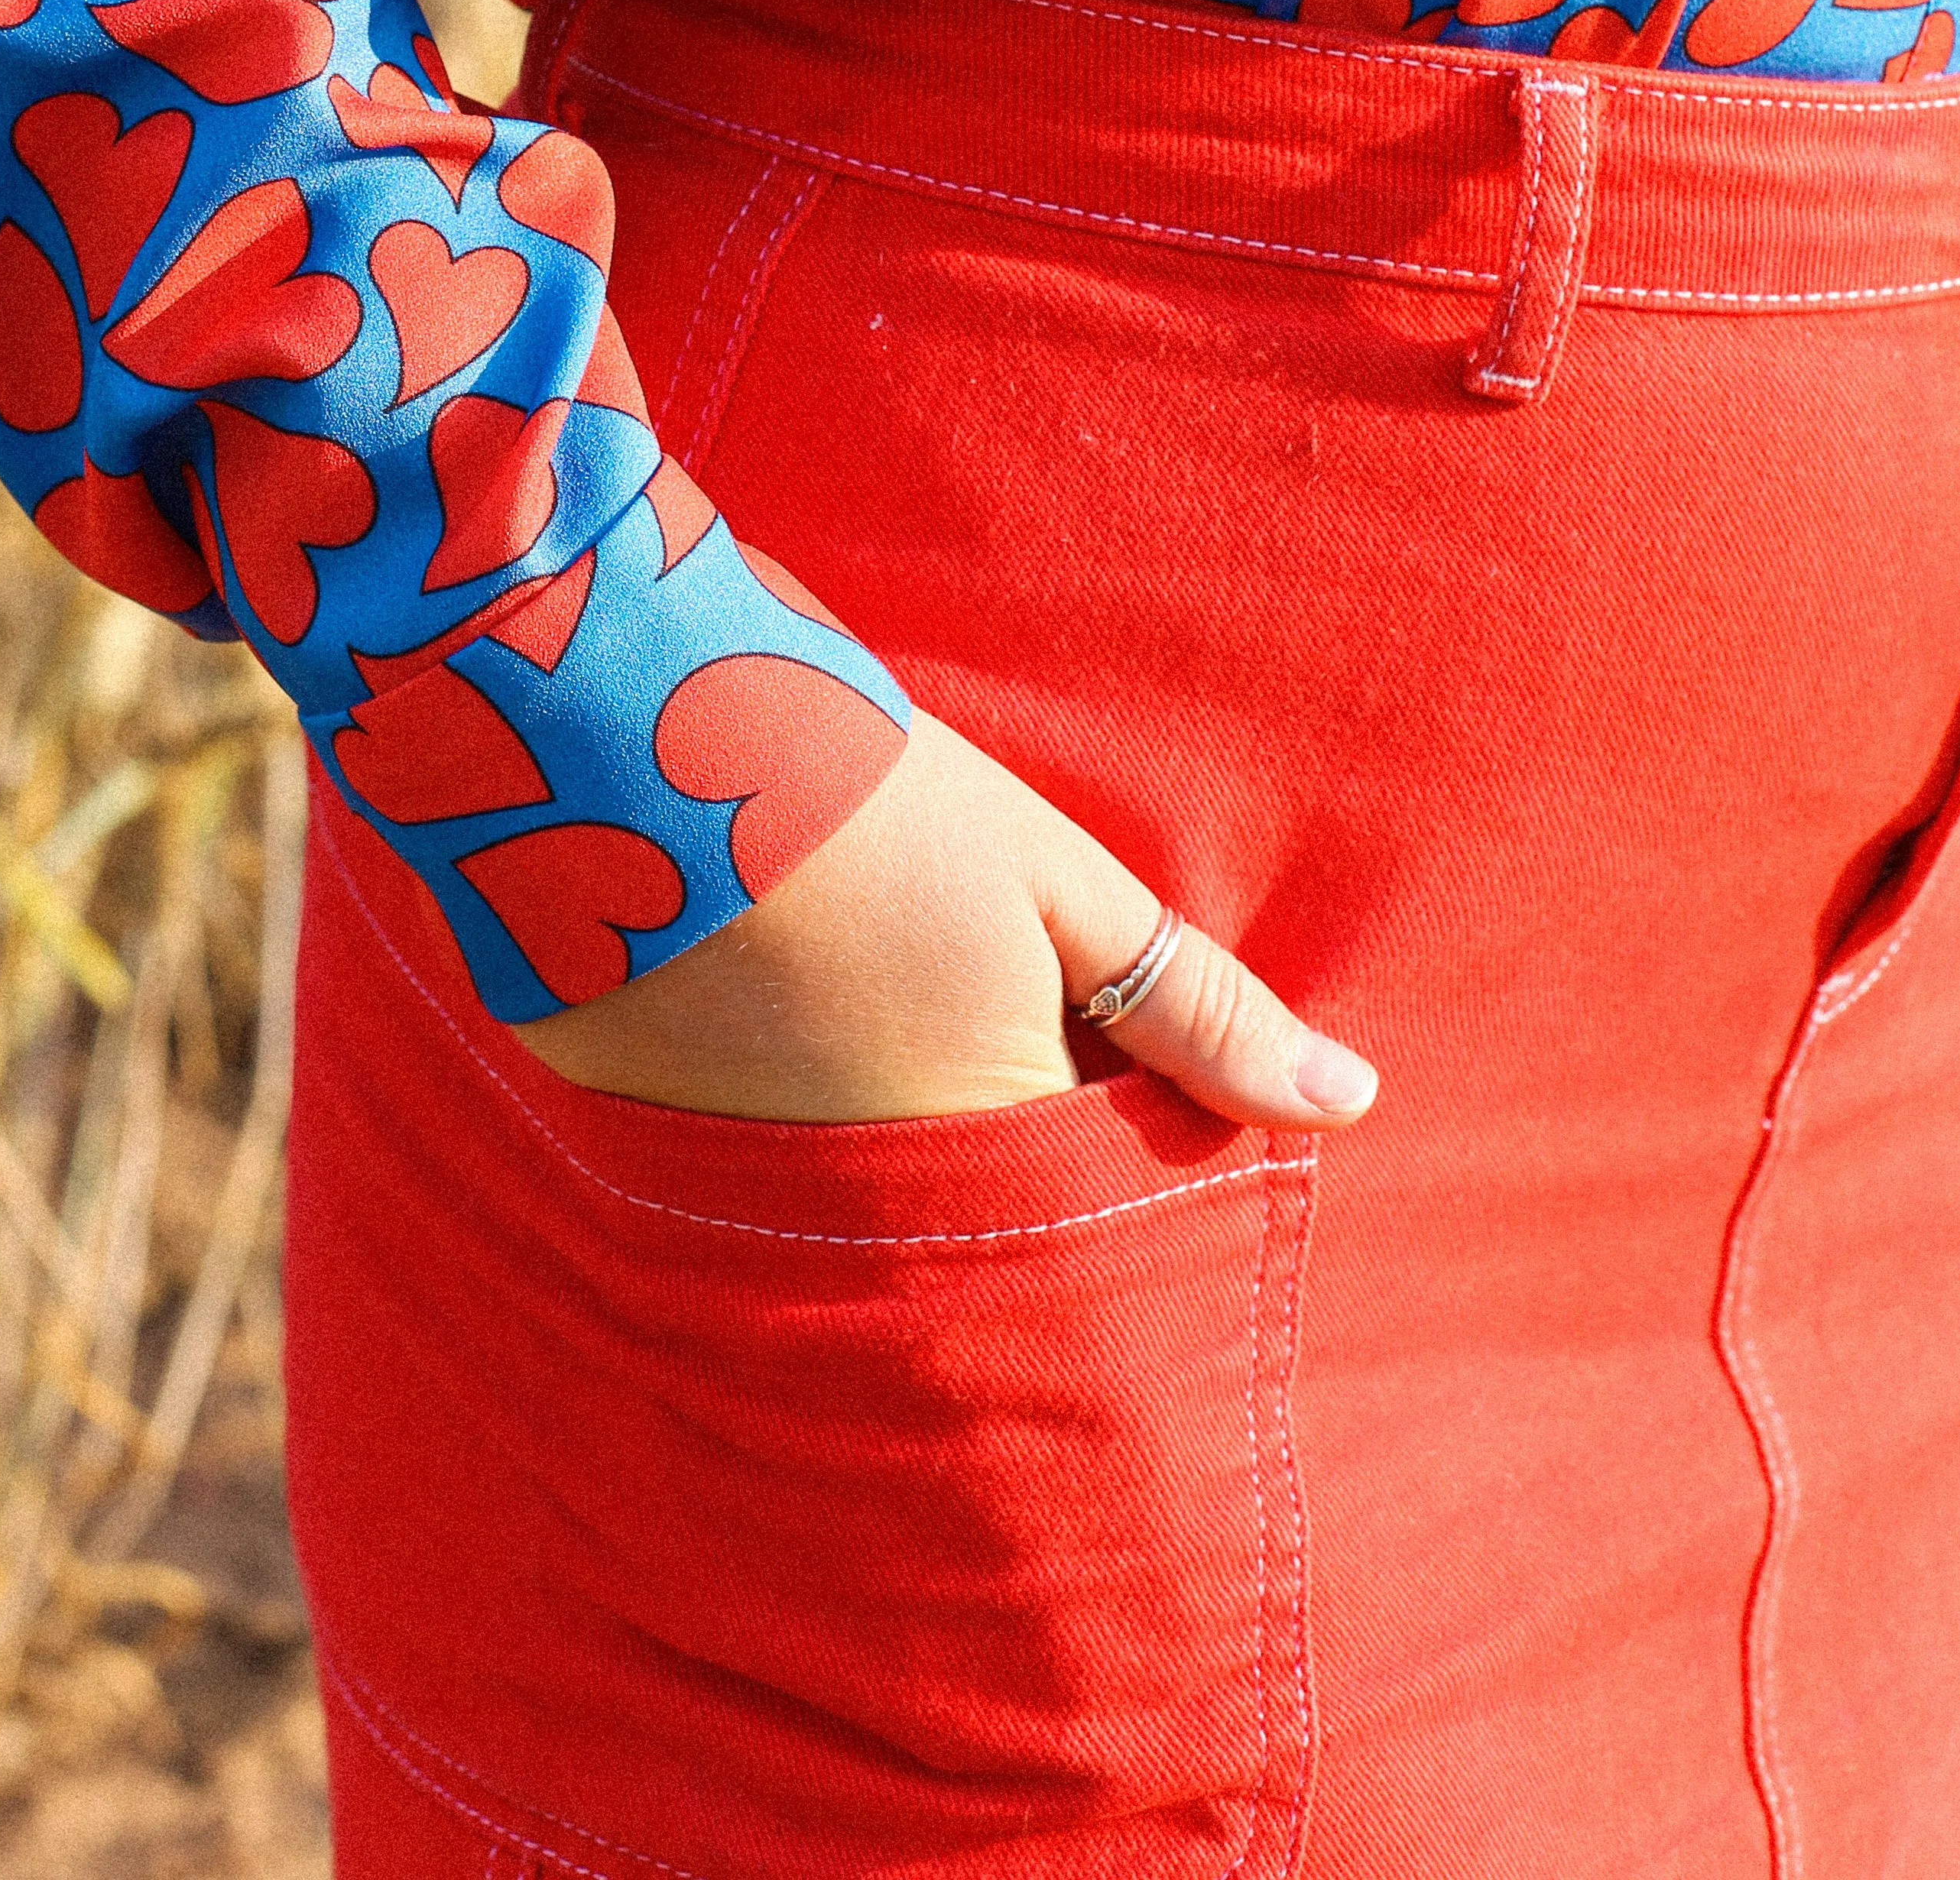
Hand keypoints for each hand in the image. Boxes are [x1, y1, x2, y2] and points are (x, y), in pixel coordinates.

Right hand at [516, 708, 1379, 1130]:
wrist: (611, 734)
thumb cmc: (855, 791)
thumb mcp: (1050, 876)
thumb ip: (1194, 1003)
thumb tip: (1348, 1104)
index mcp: (994, 1145)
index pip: (1106, 1204)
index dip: (1127, 1135)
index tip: (1118, 1062)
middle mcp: (872, 1214)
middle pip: (987, 1226)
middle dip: (1019, 1165)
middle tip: (989, 1030)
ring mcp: (746, 1193)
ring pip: (869, 1211)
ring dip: (893, 1150)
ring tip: (874, 1016)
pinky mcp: (642, 1150)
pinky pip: (752, 1179)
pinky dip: (776, 1126)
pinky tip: (766, 1017)